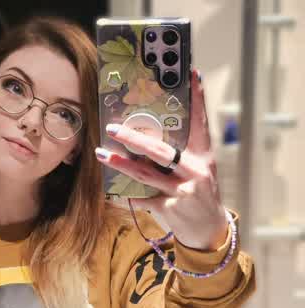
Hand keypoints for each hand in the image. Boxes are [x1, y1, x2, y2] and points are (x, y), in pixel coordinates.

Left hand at [95, 68, 228, 250]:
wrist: (209, 229)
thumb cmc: (199, 194)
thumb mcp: (198, 170)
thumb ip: (180, 153)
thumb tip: (148, 133)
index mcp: (203, 156)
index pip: (200, 122)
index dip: (197, 98)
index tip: (191, 72)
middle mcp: (195, 171)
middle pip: (161, 150)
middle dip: (134, 138)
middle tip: (113, 128)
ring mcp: (183, 191)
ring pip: (146, 174)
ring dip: (121, 164)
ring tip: (101, 154)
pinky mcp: (171, 209)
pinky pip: (143, 199)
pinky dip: (127, 195)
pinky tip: (111, 191)